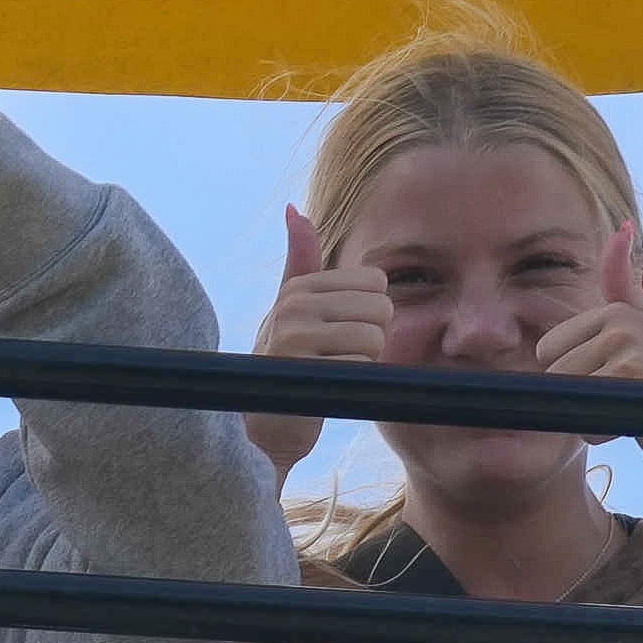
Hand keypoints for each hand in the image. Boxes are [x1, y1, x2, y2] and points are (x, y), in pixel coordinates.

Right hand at [248, 204, 388, 465]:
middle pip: (380, 306)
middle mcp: (293, 306)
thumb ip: (298, 262)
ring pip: (374, 335)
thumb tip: (295, 209)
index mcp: (297, 288)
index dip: (371, 314)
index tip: (342, 335)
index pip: (374, 282)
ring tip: (337, 374)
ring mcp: (295, 337)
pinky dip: (356, 380)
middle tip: (341, 359)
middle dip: (373, 338)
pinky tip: (331, 389)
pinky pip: (361, 362)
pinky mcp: (304, 369)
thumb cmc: (283, 369)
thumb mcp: (288, 310)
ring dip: (367, 361)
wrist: (261, 433)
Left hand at [529, 227, 642, 475]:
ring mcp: (627, 346)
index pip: (547, 352)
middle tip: (624, 397)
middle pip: (554, 373)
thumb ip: (623, 283)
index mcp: (613, 311)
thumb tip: (622, 226)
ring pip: (569, 394)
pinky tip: (635, 422)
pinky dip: (603, 431)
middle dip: (581, 396)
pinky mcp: (632, 375)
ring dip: (592, 415)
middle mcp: (619, 322)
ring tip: (631, 408)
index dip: (573, 376)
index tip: (613, 378)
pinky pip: (587, 415)